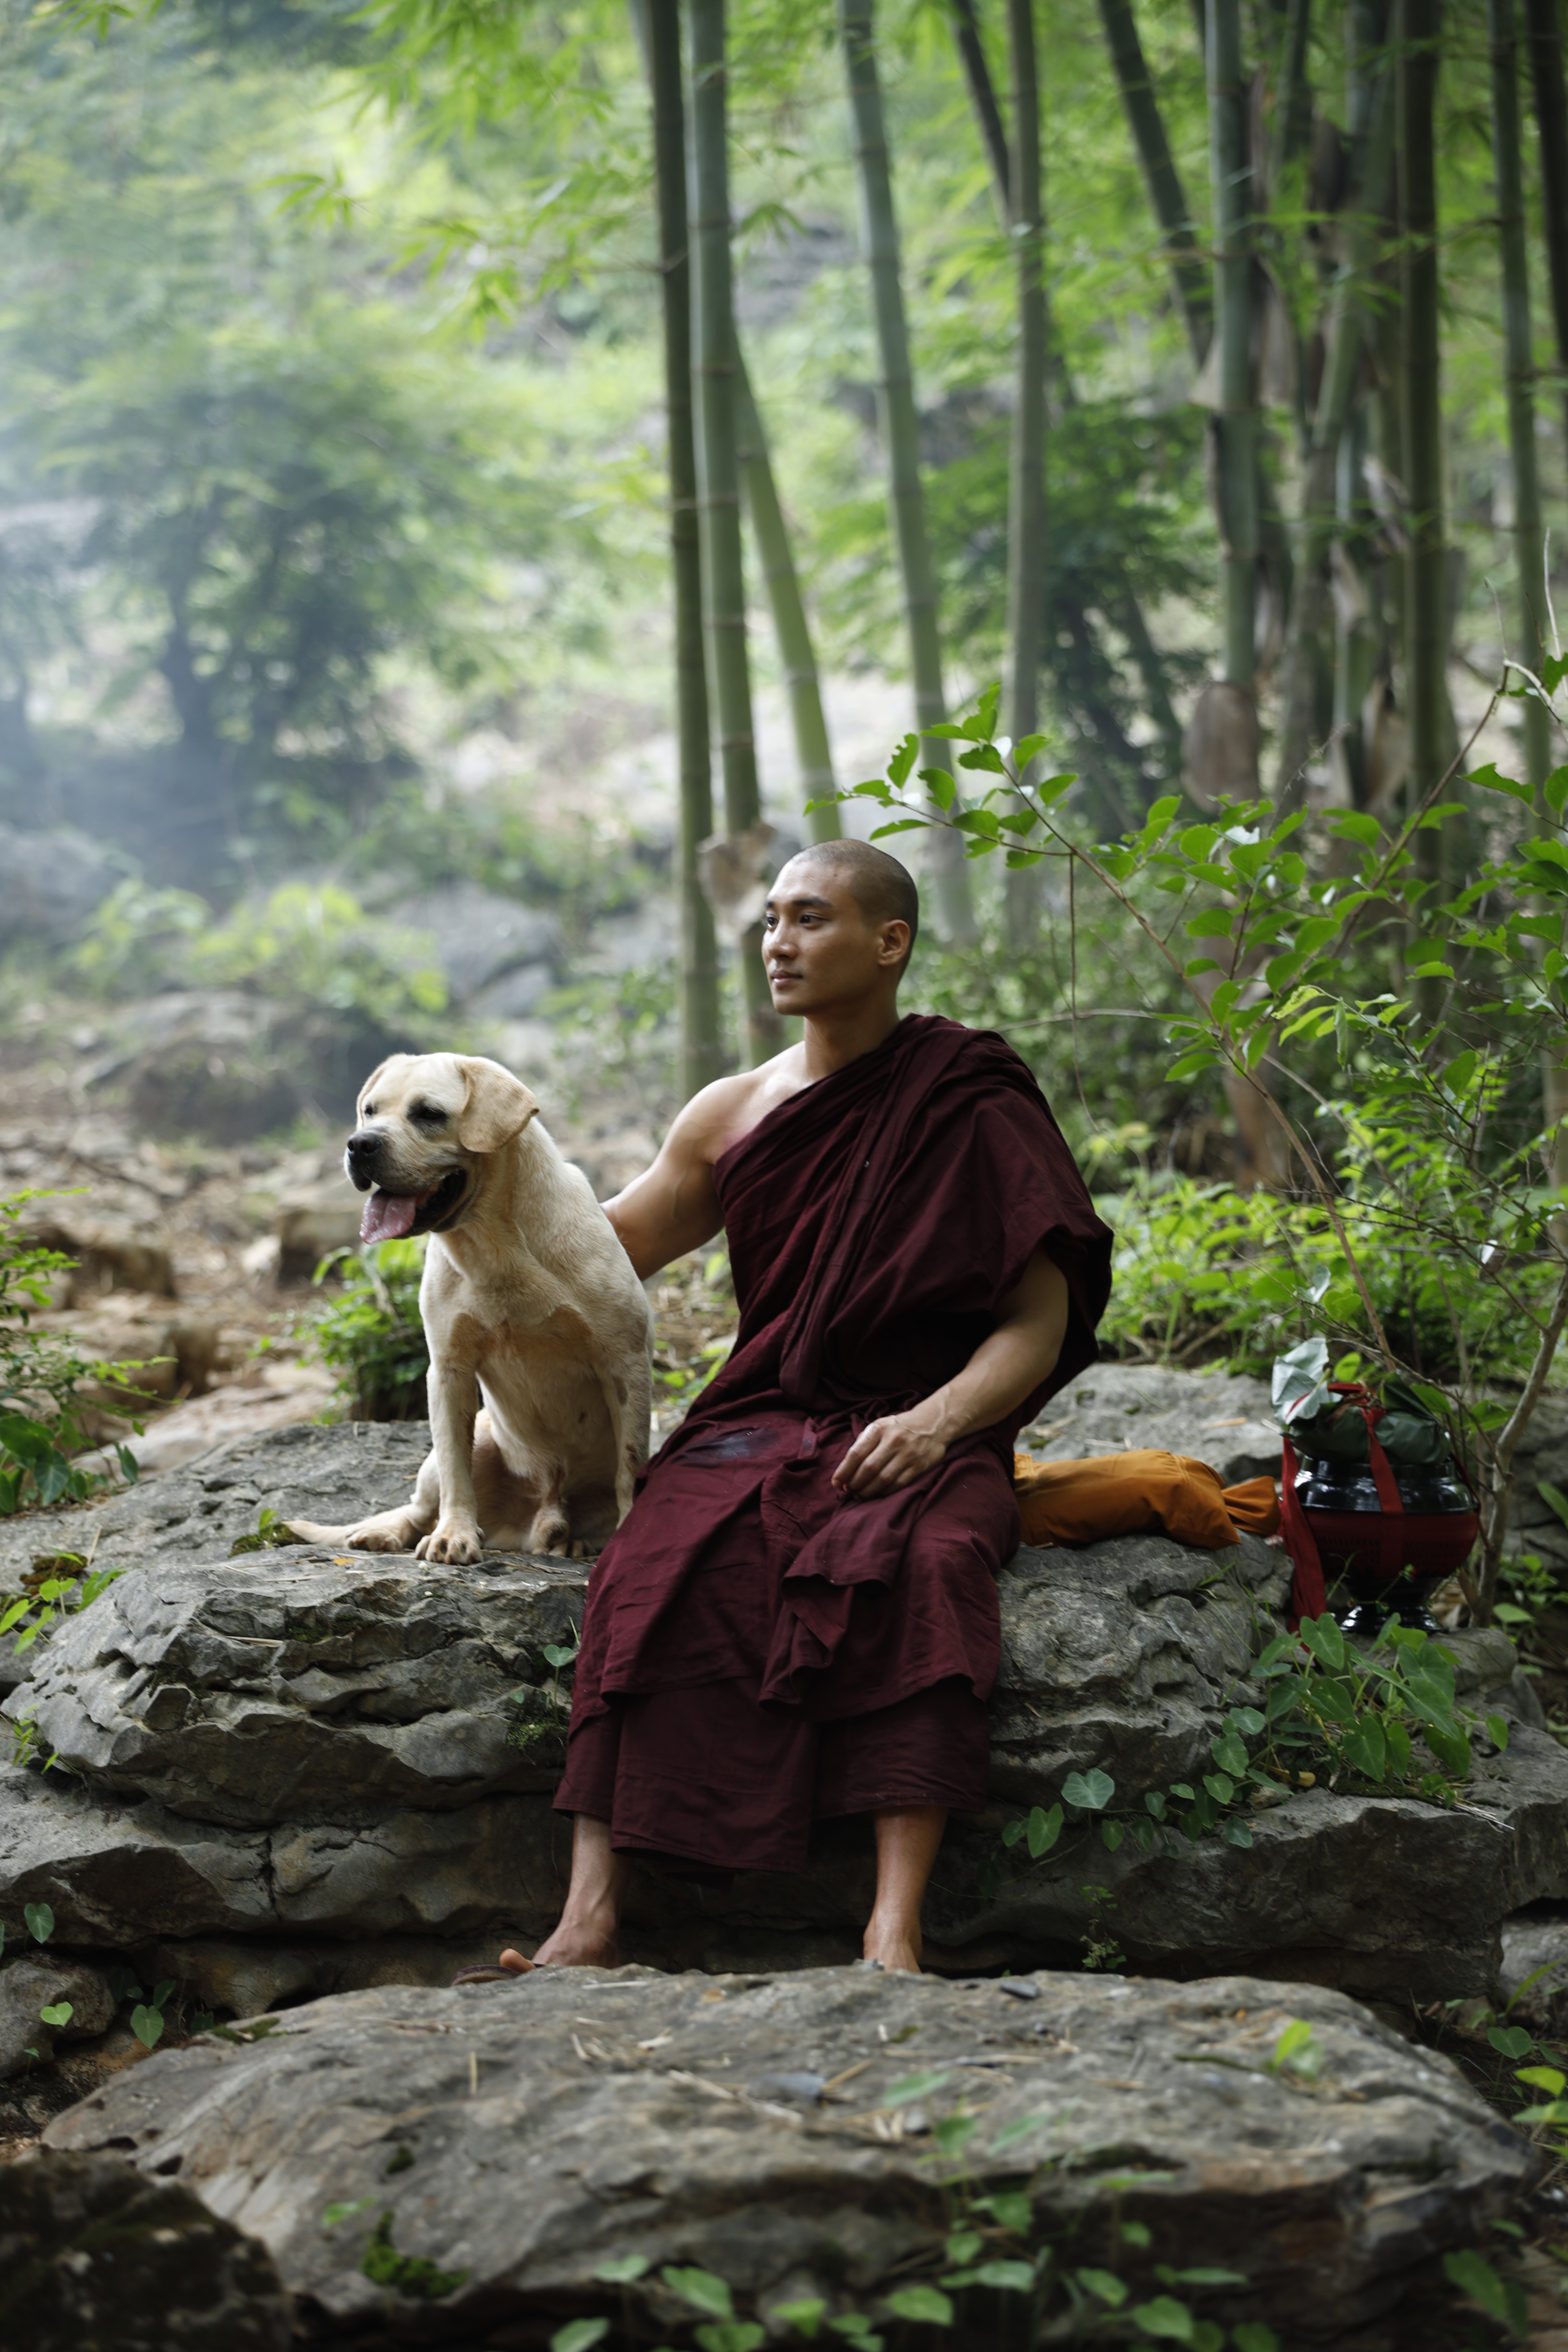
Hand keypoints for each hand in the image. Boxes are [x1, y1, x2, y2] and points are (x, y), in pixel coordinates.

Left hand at [831, 1413, 946, 1498]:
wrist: (932, 1423)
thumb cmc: (898, 1428)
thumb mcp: (878, 1427)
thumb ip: (862, 1444)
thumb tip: (846, 1469)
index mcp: (879, 1429)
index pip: (856, 1454)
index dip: (843, 1471)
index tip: (836, 1483)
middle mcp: (893, 1441)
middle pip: (868, 1469)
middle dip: (854, 1483)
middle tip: (848, 1490)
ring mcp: (907, 1454)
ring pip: (883, 1479)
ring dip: (867, 1491)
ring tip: (859, 1494)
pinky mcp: (919, 1466)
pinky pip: (898, 1484)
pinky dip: (884, 1492)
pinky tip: (877, 1493)